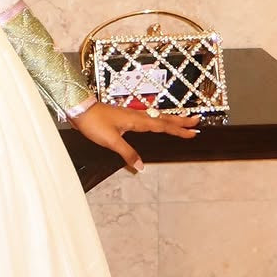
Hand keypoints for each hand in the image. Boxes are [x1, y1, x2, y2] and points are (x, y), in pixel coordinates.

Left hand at [69, 102, 199, 172]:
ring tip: (183, 120)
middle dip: (180, 121)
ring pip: (156, 117)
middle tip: (196, 121)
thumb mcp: (111, 141)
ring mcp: (131, 115)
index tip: (193, 132)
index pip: (162, 126)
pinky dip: (157, 120)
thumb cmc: (94, 123)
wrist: (80, 109)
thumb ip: (127, 153)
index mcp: (137, 121)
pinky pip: (147, 118)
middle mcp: (137, 116)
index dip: (178, 130)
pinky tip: (156, 122)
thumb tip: (141, 167)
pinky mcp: (125, 116)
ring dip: (171, 119)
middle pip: (163, 118)